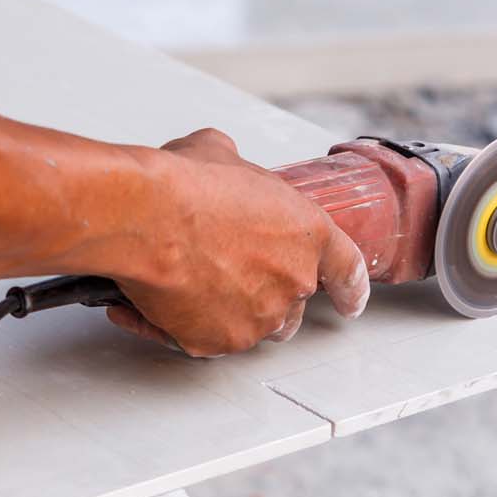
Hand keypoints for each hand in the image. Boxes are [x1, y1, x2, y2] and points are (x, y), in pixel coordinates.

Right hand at [104, 128, 368, 355]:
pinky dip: (183, 325)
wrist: (146, 218)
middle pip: (294, 306)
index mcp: (307, 234)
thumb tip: (222, 165)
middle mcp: (292, 282)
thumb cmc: (184, 187)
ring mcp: (258, 318)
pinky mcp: (218, 342)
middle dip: (269, 296)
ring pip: (252, 327)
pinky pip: (205, 340)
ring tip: (191, 284)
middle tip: (231, 274)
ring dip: (229, 312)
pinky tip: (157, 302)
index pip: (347, 270)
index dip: (350, 289)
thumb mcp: (223, 155)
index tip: (351, 302)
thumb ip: (239, 171)